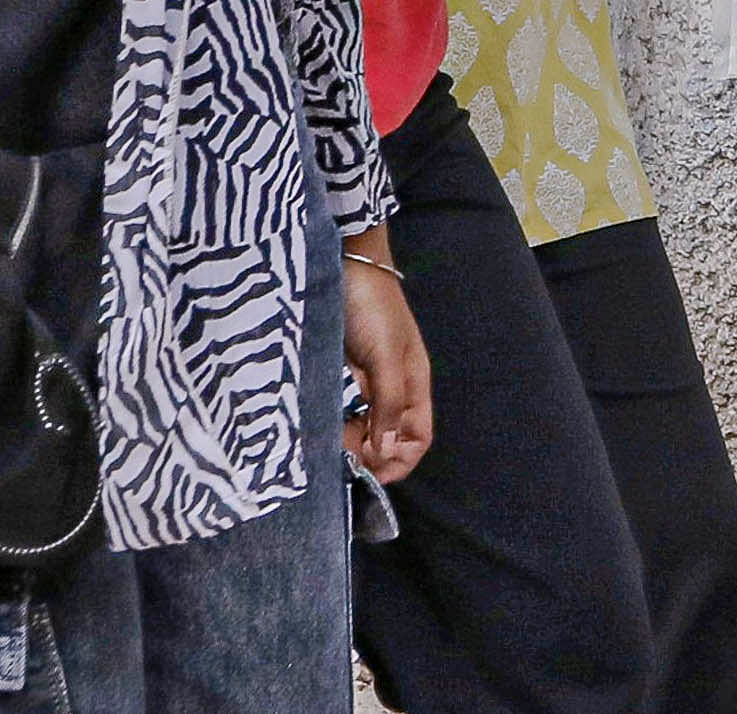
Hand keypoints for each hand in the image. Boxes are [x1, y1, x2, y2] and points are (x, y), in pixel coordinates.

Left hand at [339, 250, 431, 484]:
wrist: (344, 263)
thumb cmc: (372, 306)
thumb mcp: (384, 356)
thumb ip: (388, 403)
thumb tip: (385, 451)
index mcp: (414, 384)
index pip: (417, 438)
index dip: (399, 461)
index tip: (369, 472)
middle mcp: (393, 387)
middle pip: (388, 438)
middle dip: (368, 454)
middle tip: (339, 457)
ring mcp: (366, 380)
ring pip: (362, 427)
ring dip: (348, 441)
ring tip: (326, 443)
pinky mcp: (342, 372)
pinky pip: (342, 409)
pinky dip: (333, 423)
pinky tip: (319, 425)